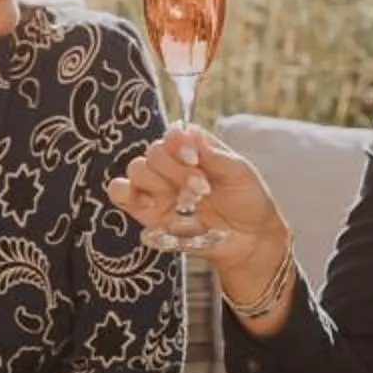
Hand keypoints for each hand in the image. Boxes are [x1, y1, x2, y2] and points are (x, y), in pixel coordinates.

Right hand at [105, 125, 290, 300]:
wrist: (250, 240)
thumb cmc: (247, 201)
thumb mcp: (240, 173)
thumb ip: (214, 154)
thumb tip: (191, 132)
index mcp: (194, 149)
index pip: (172, 134)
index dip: (177, 143)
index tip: (194, 158)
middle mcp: (172, 166)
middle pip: (154, 153)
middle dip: (176, 170)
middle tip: (202, 189)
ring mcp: (159, 189)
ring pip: (137, 170)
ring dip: (158, 183)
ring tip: (186, 202)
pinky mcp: (149, 213)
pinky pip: (122, 195)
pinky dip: (126, 193)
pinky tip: (149, 203)